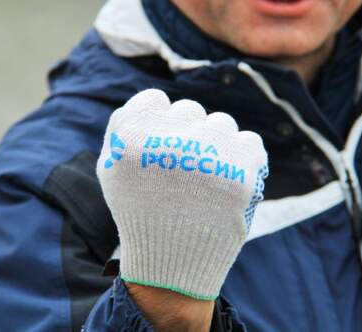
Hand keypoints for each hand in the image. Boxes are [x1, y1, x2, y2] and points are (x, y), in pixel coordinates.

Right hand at [97, 89, 267, 299]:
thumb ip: (124, 128)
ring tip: (205, 181)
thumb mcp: (111, 170)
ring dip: (216, 146)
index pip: (155, 99)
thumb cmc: (140, 212)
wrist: (171, 262)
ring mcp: (208, 150)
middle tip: (184, 171)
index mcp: (133, 134)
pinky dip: (242, 160)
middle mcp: (170, 136)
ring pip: (221, 124)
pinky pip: (249, 142)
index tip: (161, 147)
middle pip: (189, 110)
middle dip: (187, 134)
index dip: (159, 124)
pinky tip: (226, 184)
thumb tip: (155, 102)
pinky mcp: (242, 168)